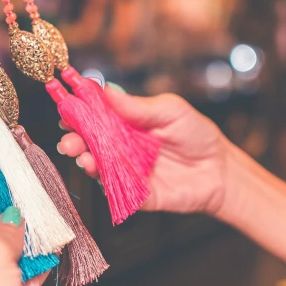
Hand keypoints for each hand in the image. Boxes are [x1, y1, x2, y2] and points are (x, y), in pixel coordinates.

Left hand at [0, 183, 47, 285]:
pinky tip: (52, 250)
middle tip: (33, 191)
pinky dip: (35, 263)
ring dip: (26, 236)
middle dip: (10, 207)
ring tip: (48, 218)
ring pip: (3, 247)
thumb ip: (6, 229)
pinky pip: (18, 273)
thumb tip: (16, 215)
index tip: (3, 163)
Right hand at [58, 87, 229, 214]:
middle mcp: (120, 146)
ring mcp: (125, 170)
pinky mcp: (133, 194)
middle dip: (74, 140)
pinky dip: (104, 183)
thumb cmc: (197, 135)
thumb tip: (108, 92)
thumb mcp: (171, 111)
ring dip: (86, 161)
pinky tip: (98, 174)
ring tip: (82, 157)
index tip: (66, 108)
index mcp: (125, 122)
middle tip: (67, 141)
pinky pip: (114, 190)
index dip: (79, 112)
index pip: (95, 115)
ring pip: (98, 166)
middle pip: (89, 142)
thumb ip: (139, 106)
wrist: (220, 170)